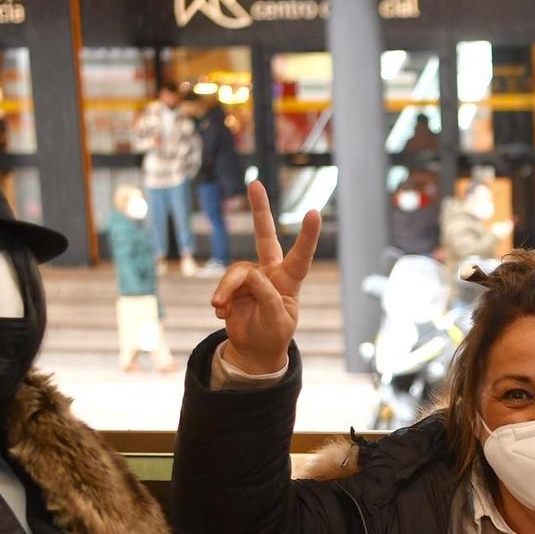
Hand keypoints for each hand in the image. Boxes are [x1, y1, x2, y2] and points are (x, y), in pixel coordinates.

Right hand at [212, 180, 320, 375]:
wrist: (253, 350)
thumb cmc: (273, 336)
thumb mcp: (277, 322)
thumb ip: (267, 298)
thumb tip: (251, 273)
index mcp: (289, 282)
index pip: (301, 256)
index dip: (307, 236)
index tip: (314, 212)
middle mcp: (270, 273)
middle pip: (264, 237)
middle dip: (260, 211)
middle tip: (254, 183)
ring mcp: (250, 277)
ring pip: (235, 273)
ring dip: (226, 290)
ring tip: (220, 308)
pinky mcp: (233, 285)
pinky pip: (222, 285)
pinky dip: (220, 300)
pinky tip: (222, 314)